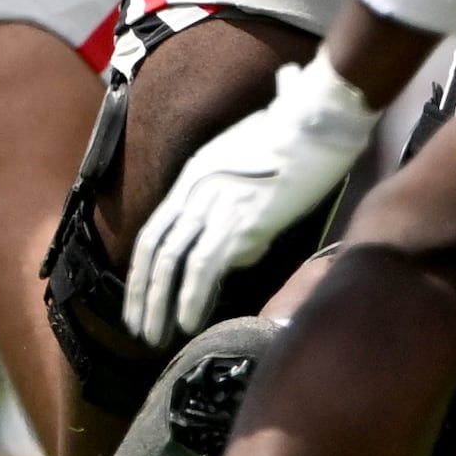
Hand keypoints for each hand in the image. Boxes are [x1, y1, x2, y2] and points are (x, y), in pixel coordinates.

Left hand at [126, 58, 380, 344]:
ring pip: (171, 262)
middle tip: (137, 328)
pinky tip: (189, 322)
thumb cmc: (296, 140)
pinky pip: (205, 266)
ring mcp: (217, 204)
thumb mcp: (248, 166)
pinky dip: (192, 298)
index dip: (143, 269)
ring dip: (159, 304)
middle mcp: (196, 190)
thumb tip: (237, 254)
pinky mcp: (243, 220)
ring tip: (156, 336)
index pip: (154, 230)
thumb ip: (235, 207)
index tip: (139, 299)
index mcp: (194, 176)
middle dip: (141, 294)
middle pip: (154, 249)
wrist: (318, 118)